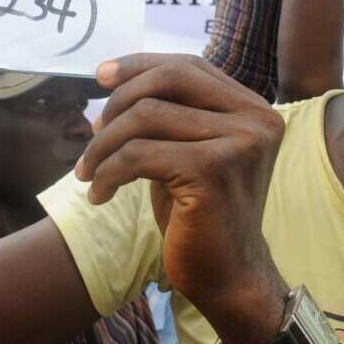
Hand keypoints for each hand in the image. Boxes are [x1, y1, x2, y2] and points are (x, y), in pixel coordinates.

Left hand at [75, 54, 288, 343]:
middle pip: (170, 79)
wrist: (229, 279)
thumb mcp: (188, 153)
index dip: (141, 65)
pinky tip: (98, 195)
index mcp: (254, 110)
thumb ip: (171, 115)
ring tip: (88, 171)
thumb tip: (114, 78)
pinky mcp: (213, 171)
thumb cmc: (202, 217)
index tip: (101, 76)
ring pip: (146, 115)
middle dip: (120, 98)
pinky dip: (107, 172)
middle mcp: (256, 120)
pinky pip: (138, 154)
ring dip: (104, 144)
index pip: (189, 66)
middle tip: (92, 129)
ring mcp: (239, 143)